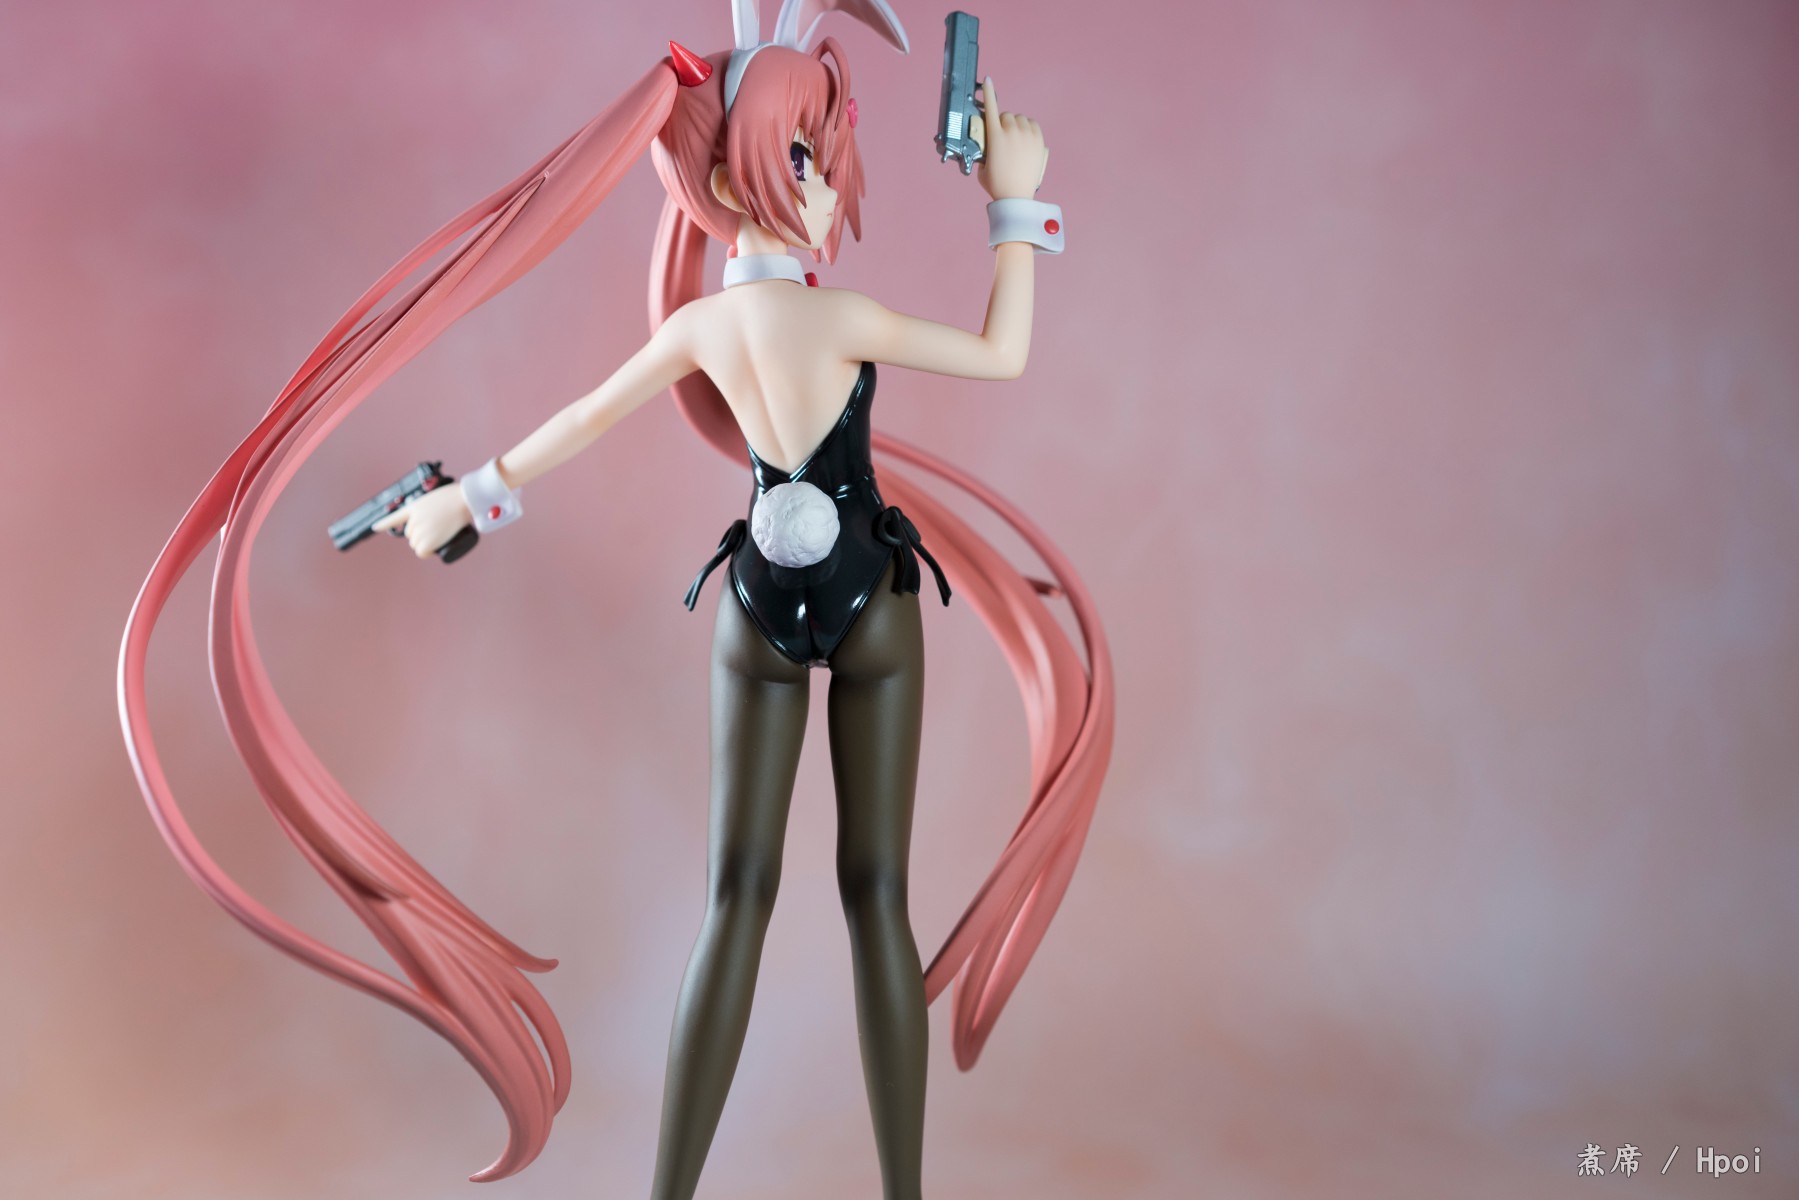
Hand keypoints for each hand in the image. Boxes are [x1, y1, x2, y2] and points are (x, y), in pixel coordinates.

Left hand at [371, 482, 472, 558]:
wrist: (463, 500)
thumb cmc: (458, 497)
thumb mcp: (439, 498)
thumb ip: (435, 507)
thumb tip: (443, 518)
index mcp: (414, 507)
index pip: (395, 517)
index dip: (384, 524)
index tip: (375, 527)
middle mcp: (414, 519)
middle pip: (410, 535)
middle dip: (421, 536)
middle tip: (438, 531)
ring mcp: (420, 529)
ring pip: (416, 544)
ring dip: (426, 544)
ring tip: (441, 537)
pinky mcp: (428, 539)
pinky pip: (422, 552)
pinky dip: (426, 553)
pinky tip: (433, 550)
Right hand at [974, 77, 1048, 201]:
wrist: (1016, 196)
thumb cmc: (996, 184)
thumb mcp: (982, 165)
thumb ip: (985, 150)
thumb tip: (988, 144)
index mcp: (995, 136)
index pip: (992, 109)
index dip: (989, 92)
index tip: (988, 80)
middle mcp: (1011, 132)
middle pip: (1006, 115)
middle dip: (1003, 122)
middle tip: (1003, 136)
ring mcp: (1027, 135)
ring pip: (1020, 119)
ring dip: (1016, 125)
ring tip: (1015, 139)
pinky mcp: (1038, 141)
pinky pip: (1033, 125)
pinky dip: (1028, 128)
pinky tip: (1025, 137)